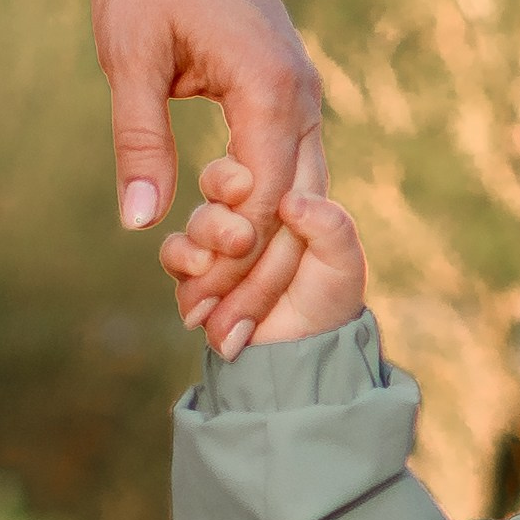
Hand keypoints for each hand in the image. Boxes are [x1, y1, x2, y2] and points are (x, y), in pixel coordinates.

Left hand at [91, 0, 326, 342]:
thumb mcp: (129, 56)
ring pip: (300, 202)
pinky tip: (228, 263)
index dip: (235, 267)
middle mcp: (302, 100)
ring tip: (220, 320)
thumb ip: (139, 141)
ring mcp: (301, 99)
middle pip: (295, 216)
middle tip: (217, 345)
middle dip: (257, 286)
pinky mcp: (284, 97)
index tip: (200, 319)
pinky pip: (287, 177)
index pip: (267, 202)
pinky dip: (262, 225)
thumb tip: (142, 225)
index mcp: (270, 89)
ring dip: (262, 264)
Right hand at [161, 158, 367, 353]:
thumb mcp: (343, 263)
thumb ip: (331, 228)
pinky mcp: (197, 272)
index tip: (242, 187)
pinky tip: (201, 273)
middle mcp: (247, 212)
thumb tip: (293, 201)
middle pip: (217, 186)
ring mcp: (219, 241)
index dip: (239, 174)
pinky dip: (184, 261)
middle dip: (224, 211)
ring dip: (207, 238)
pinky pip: (176, 254)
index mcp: (282, 197)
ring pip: (197, 220)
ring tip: (216, 264)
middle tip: (239, 240)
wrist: (302, 353)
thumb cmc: (329, 301)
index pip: (253, 165)